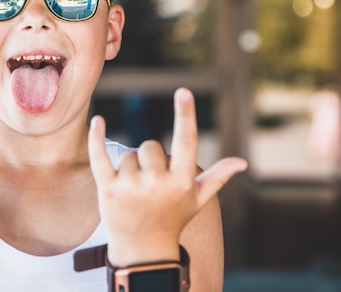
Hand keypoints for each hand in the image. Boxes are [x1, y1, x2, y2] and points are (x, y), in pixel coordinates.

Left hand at [88, 87, 246, 266]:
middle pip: (151, 146)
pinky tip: (98, 120)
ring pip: (130, 154)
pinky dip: (97, 136)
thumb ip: (217, 177)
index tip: (183, 91)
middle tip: (151, 182)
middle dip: (151, 158)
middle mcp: (157, 183)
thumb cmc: (173, 219)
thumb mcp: (197, 200)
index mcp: (182, 182)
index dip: (185, 115)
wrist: (142, 250)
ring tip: (135, 190)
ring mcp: (131, 186)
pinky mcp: (108, 188)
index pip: (186, 141)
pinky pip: (100, 155)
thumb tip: (242, 161)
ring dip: (131, 166)